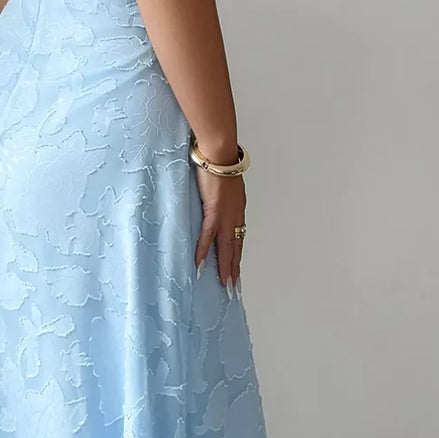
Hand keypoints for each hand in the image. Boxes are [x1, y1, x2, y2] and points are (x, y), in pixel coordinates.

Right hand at [194, 166, 245, 291]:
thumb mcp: (222, 182)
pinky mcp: (213, 211)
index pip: (238, 236)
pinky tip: (200, 265)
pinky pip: (208, 236)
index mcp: (237, 208)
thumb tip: (212, 198)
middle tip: (233, 286)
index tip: (236, 267)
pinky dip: (204, 252)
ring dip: (224, 266)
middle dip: (234, 267)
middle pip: (236, 246)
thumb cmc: (218, 161)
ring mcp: (225, 214)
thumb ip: (218, 194)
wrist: (218, 152)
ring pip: (226, 246)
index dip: (237, 253)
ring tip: (224, 283)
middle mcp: (235, 214)